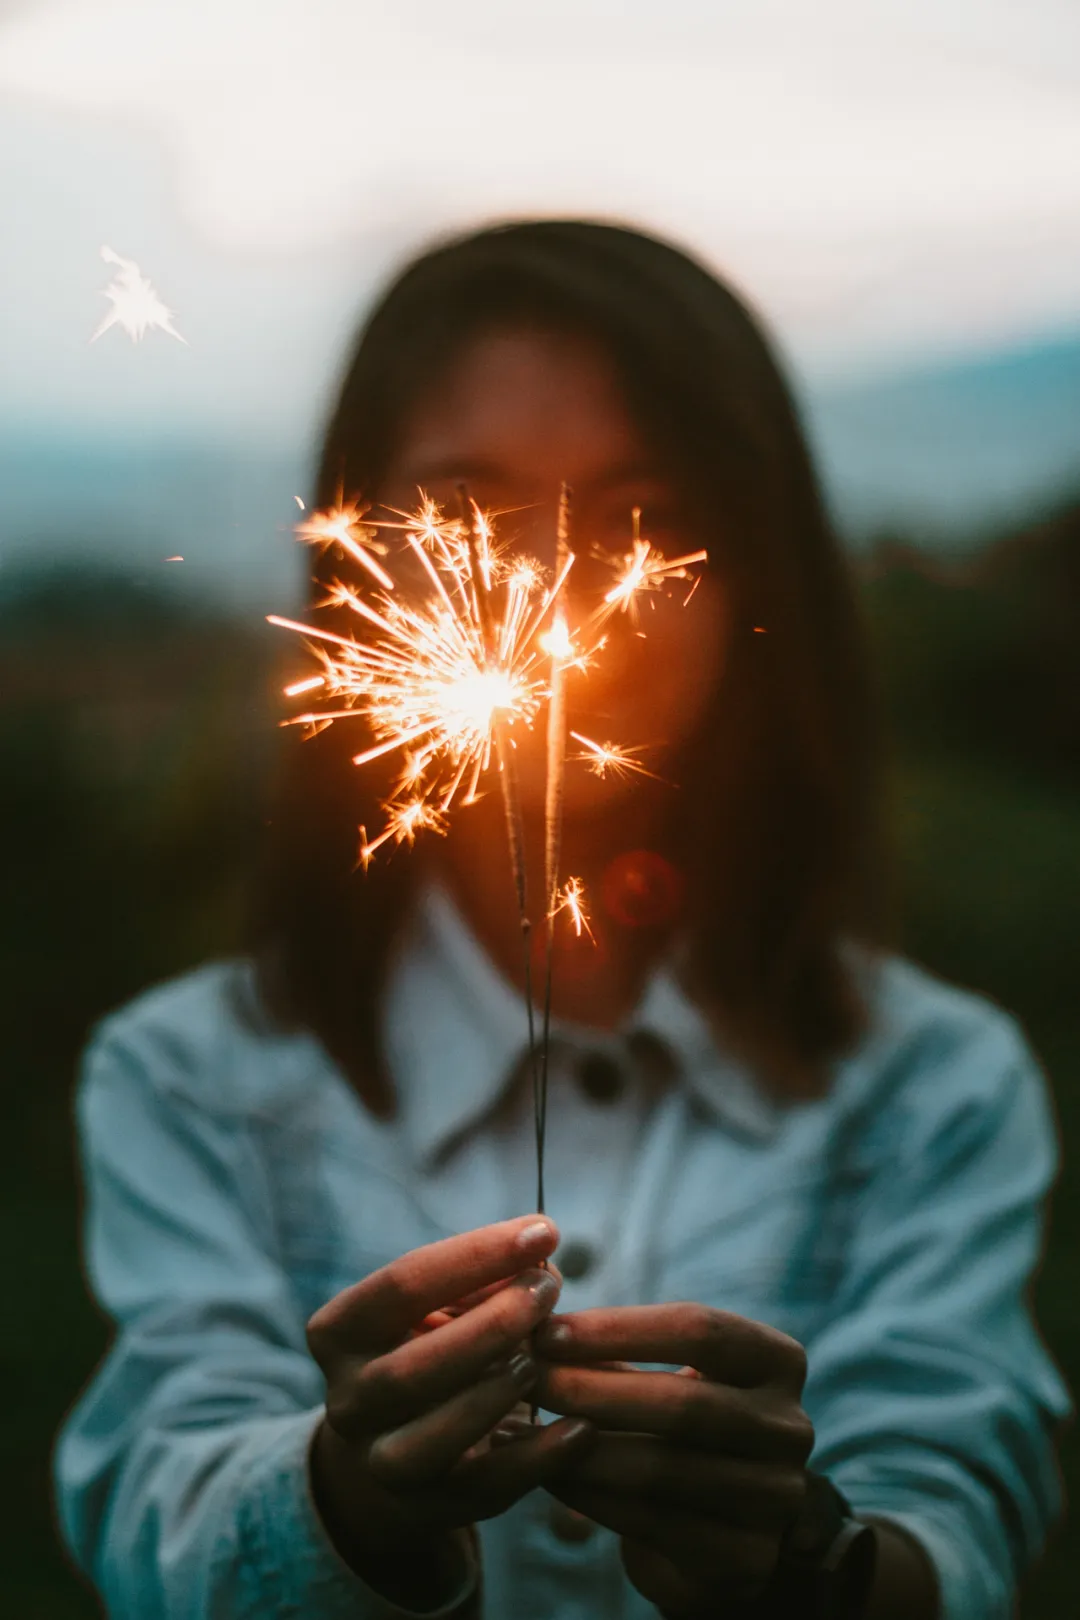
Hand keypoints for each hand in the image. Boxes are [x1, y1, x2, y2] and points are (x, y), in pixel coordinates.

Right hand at [306, 1215, 594, 1604]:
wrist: (399, 1446)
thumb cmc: (434, 1347)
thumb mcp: (443, 1306)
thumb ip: (486, 1281)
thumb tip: (540, 1257)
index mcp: (340, 1332)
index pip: (403, 1284)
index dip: (477, 1254)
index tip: (545, 1229)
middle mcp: (346, 1400)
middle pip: (412, 1367)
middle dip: (490, 1325)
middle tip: (549, 1290)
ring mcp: (380, 1462)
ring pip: (432, 1437)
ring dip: (495, 1393)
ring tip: (544, 1357)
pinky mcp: (428, 1508)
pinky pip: (482, 1489)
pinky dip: (536, 1460)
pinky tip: (581, 1429)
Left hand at [533, 1303, 812, 1616]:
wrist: (726, 1523)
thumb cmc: (682, 1425)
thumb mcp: (668, 1374)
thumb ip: (616, 1350)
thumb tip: (534, 1319)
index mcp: (777, 1362)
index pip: (700, 1329)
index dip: (619, 1329)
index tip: (548, 1331)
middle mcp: (790, 1427)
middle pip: (683, 1403)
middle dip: (593, 1389)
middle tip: (530, 1379)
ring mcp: (775, 1497)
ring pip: (663, 1469)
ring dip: (581, 1449)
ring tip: (525, 1431)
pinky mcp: (746, 1556)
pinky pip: (654, 1522)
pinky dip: (590, 1497)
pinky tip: (549, 1476)